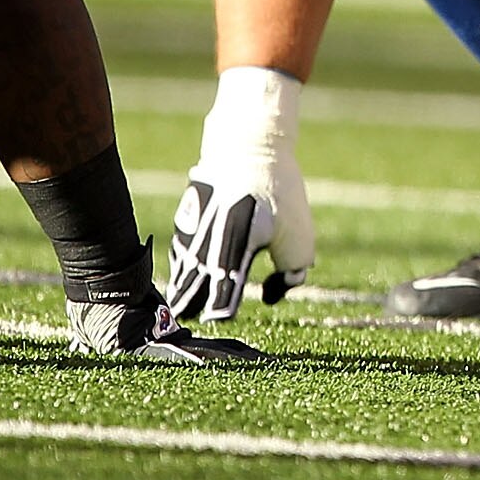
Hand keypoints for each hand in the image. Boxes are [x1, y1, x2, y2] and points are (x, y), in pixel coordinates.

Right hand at [165, 151, 312, 321]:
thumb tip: (271, 296)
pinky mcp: (185, 225)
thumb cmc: (280, 193)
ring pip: (181, 279)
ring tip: (183, 314)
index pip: (222, 300)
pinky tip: (184, 283)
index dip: (222, 315)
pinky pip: (179, 260)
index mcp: (236, 254)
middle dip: (193, 313)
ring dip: (183, 297)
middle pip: (191, 296)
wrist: (249, 149)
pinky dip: (182, 274)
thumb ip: (291, 272)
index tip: (222, 321)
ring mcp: (191, 237)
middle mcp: (207, 250)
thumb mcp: (299, 234)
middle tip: (191, 330)